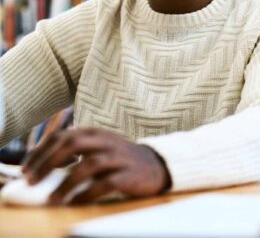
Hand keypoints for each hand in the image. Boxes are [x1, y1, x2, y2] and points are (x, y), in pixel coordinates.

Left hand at [22, 128, 170, 204]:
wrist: (156, 164)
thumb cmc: (120, 158)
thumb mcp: (99, 146)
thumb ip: (77, 149)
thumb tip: (43, 164)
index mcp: (96, 133)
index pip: (63, 135)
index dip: (42, 150)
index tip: (26, 168)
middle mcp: (106, 141)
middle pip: (73, 144)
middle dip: (48, 162)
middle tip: (31, 181)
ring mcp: (118, 158)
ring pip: (88, 165)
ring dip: (66, 183)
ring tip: (51, 200)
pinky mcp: (129, 175)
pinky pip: (106, 184)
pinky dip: (88, 193)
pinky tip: (76, 202)